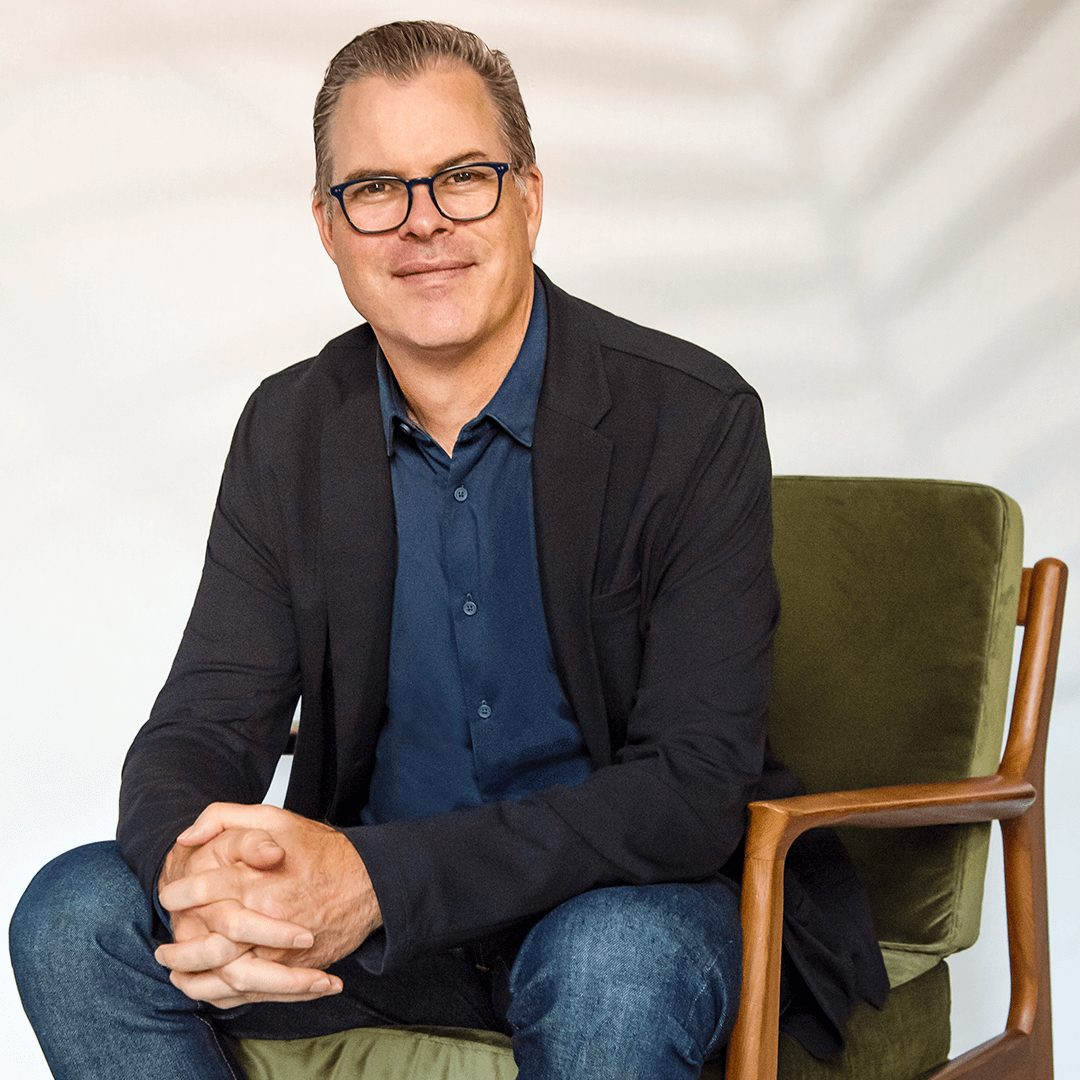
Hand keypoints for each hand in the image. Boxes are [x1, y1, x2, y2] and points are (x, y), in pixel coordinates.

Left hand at [155, 803, 380, 1006]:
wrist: (369, 881)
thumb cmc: (319, 849)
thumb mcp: (275, 818)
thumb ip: (226, 817)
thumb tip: (187, 837)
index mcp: (259, 878)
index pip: (202, 889)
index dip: (178, 893)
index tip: (167, 895)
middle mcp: (268, 918)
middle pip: (208, 944)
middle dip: (179, 950)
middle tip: (162, 950)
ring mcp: (282, 950)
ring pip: (226, 978)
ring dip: (195, 980)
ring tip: (176, 975)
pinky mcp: (295, 969)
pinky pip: (253, 992)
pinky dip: (224, 996)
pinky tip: (207, 989)